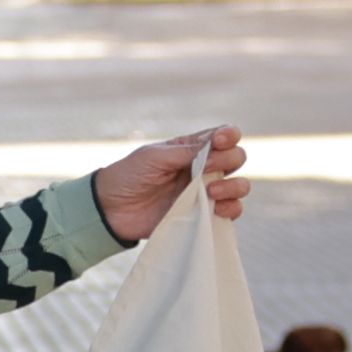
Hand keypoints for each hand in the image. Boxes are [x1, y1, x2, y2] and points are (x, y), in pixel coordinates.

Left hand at [93, 128, 250, 240]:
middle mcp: (203, 168)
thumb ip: (186, 151)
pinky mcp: (202, 215)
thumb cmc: (129, 176)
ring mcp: (205, 192)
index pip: (224, 136)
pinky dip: (231, 209)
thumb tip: (215, 146)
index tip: (220, 141)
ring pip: (240, 186)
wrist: (111, 209)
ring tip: (210, 191)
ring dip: (233, 186)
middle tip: (204, 169)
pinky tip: (216, 209)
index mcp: (192, 148)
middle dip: (229, 160)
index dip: (229, 135)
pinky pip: (231, 211)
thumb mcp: (154, 157)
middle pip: (237, 158)